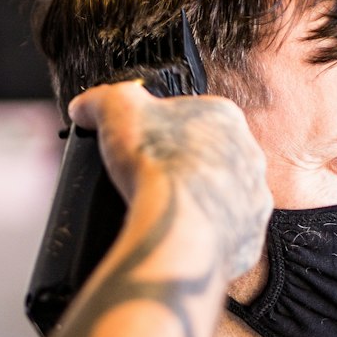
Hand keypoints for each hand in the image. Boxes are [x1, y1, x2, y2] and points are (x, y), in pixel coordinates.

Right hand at [69, 80, 270, 280]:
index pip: (193, 115)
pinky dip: (203, 236)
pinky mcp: (249, 237)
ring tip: (161, 211)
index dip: (161, 130)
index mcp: (222, 117)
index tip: (141, 145)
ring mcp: (251, 199)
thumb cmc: (156, 165)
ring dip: (196, 202)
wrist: (177, 226)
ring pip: (222, 196)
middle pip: (210, 156)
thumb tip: (85, 107)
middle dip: (182, 167)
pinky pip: (226, 234)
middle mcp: (247, 155)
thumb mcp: (115, 108)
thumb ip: (101, 100)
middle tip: (150, 181)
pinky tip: (178, 236)